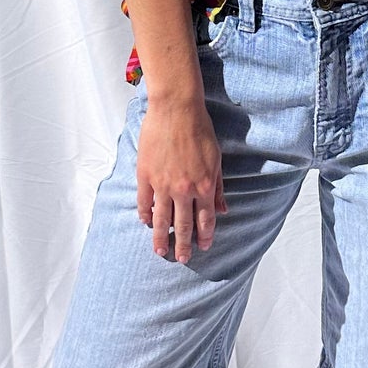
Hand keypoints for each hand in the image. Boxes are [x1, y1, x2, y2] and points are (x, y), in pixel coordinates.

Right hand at [136, 96, 226, 261]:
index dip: (205, 236)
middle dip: (183, 245)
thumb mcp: (217, 159)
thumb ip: (218, 187)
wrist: (176, 109)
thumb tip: (223, 209)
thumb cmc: (199, 129)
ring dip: (161, 238)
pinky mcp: (146, 175)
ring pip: (162, 219)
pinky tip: (146, 223)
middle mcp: (184, 190)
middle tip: (182, 259)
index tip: (203, 247)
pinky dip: (145, 214)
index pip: (205, 219)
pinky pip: (144, 202)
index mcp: (204, 186)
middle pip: (183, 225)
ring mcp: (163, 184)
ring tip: (160, 252)